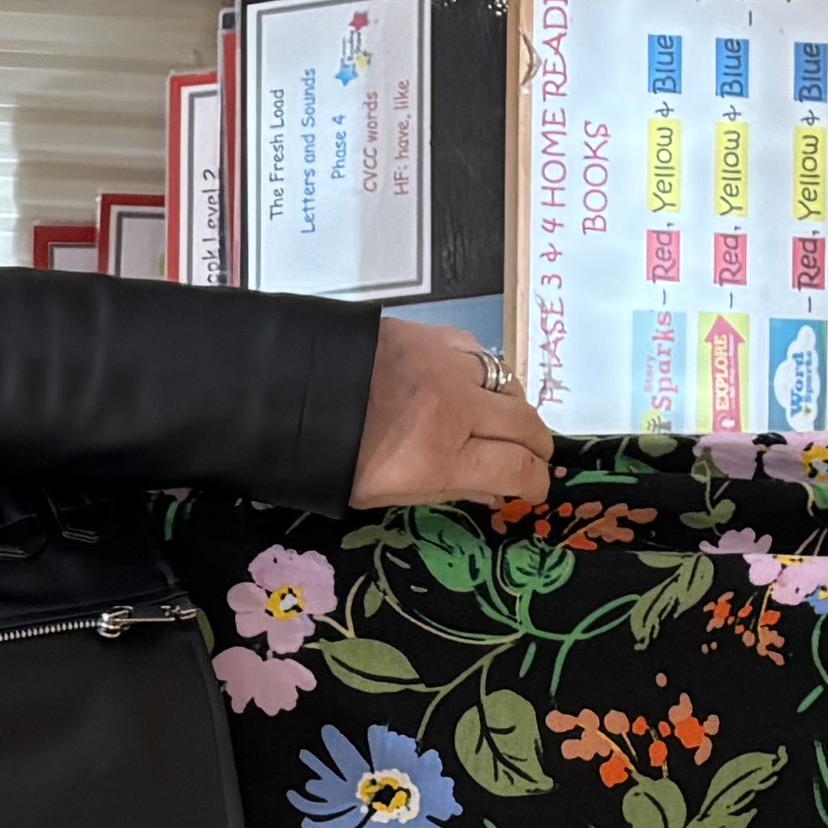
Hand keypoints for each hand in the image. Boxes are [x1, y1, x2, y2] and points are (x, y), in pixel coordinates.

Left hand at [351, 314, 554, 511]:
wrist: (289, 393)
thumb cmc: (335, 458)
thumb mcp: (388, 493)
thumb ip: (450, 490)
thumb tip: (497, 489)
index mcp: (441, 457)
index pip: (517, 468)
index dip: (535, 481)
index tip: (534, 487)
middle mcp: (454, 408)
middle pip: (525, 423)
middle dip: (538, 445)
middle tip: (535, 455)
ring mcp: (446, 365)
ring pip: (507, 382)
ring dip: (512, 406)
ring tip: (503, 421)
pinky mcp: (431, 334)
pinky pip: (477, 352)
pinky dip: (483, 372)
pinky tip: (469, 384)